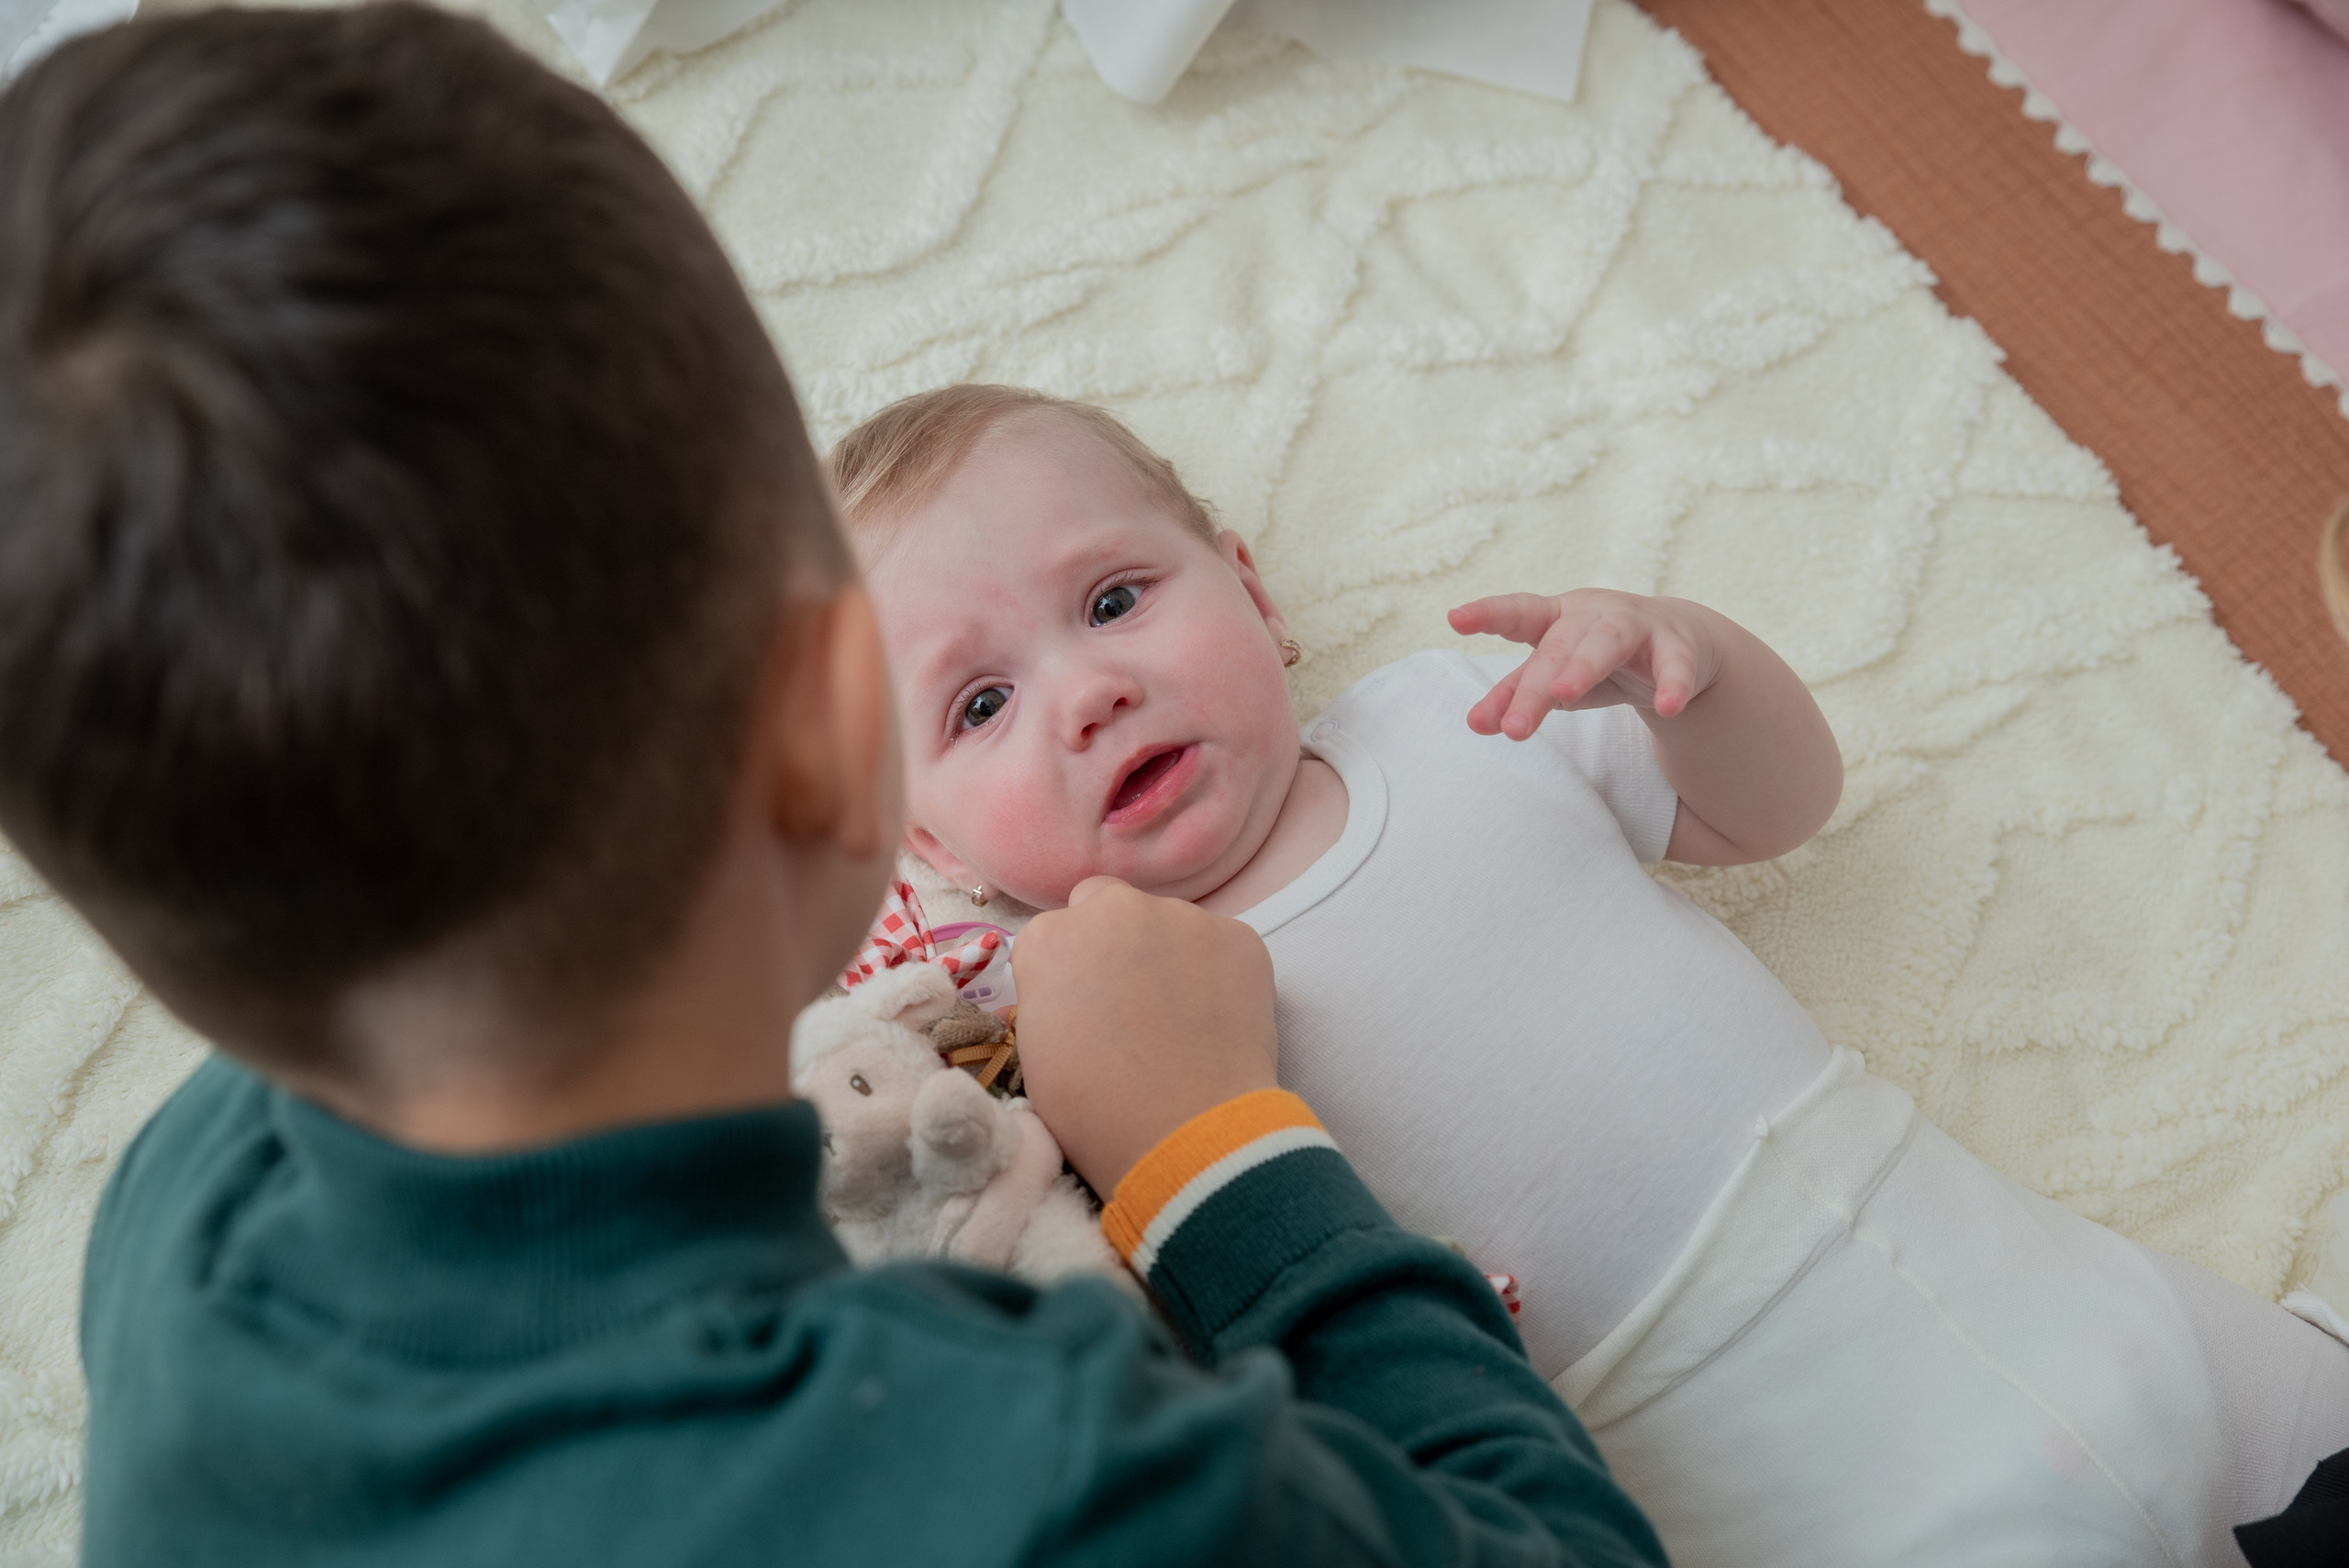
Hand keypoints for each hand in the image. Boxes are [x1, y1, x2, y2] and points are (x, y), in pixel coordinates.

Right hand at [1011, 877, 1277, 1196]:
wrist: (1185, 1131)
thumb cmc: (1094, 1110)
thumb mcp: (1038, 1051)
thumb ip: (1051, 996)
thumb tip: (1076, 990)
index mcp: (1050, 937)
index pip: (1052, 936)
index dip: (1068, 975)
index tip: (1082, 1010)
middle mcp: (1113, 908)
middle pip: (1107, 905)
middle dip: (1113, 940)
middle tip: (1131, 1000)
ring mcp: (1182, 916)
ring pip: (1168, 924)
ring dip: (1168, 955)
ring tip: (1182, 1020)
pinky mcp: (1240, 936)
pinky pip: (1221, 946)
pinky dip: (1218, 973)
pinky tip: (1218, 1022)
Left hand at [1449, 590, 1724, 739]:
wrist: (1675, 646)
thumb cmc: (1594, 658)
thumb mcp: (1553, 676)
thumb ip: (1515, 694)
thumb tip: (1475, 724)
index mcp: (1555, 617)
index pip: (1518, 613)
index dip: (1488, 613)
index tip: (1454, 618)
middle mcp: (1592, 614)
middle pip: (1557, 648)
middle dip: (1534, 687)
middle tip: (1513, 727)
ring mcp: (1636, 625)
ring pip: (1608, 642)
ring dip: (1584, 666)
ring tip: (1563, 695)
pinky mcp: (1677, 646)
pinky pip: (1675, 664)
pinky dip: (1673, 683)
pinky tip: (1669, 707)